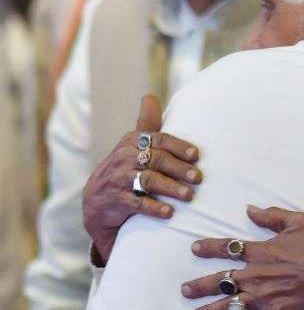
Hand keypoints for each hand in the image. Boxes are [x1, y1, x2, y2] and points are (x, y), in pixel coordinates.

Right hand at [82, 95, 200, 262]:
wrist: (97, 201)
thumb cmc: (125, 168)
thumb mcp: (132, 145)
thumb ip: (146, 124)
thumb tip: (150, 97)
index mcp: (132, 142)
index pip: (158, 140)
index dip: (178, 147)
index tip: (196, 155)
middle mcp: (124, 158)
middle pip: (156, 160)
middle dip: (179, 169)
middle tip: (198, 178)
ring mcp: (118, 179)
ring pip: (148, 180)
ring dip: (171, 188)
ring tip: (189, 196)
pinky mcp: (115, 200)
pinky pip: (136, 203)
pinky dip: (154, 207)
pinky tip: (169, 212)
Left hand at [182, 205, 303, 309]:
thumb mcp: (299, 221)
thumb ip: (272, 215)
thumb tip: (249, 209)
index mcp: (261, 252)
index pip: (228, 248)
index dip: (209, 248)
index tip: (194, 249)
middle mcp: (257, 275)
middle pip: (221, 280)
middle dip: (200, 286)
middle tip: (185, 290)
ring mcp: (265, 296)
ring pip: (231, 305)